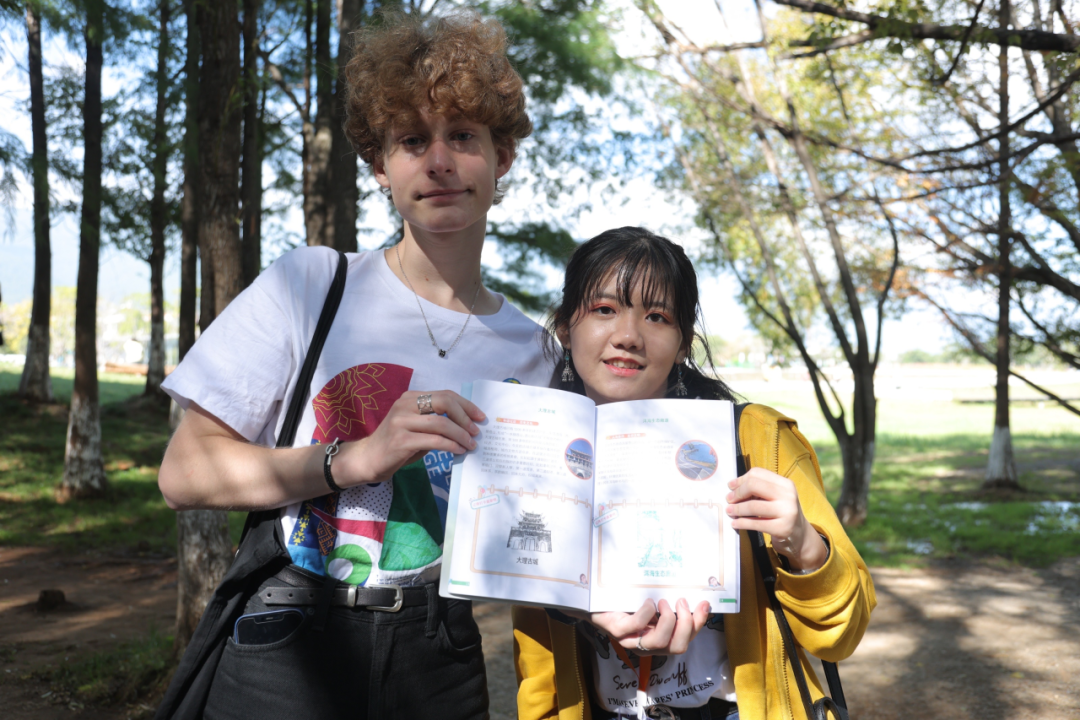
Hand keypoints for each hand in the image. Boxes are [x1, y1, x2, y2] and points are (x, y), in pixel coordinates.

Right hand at [335, 390, 483, 486]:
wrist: (367, 459)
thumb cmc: (395, 444)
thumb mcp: (416, 427)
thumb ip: (435, 422)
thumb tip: (467, 425)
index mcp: (410, 398)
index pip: (444, 394)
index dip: (465, 405)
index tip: (480, 416)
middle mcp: (405, 405)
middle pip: (444, 402)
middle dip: (465, 416)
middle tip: (476, 430)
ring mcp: (401, 422)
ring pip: (441, 423)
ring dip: (461, 434)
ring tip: (470, 444)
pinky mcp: (401, 440)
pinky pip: (434, 441)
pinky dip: (450, 445)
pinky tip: (458, 451)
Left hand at [584, 598, 709, 654]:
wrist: (594, 601)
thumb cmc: (625, 602)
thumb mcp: (653, 604)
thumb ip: (670, 606)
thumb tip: (694, 597)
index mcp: (658, 639)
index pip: (685, 641)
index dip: (698, 625)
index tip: (704, 604)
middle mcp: (646, 645)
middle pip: (677, 648)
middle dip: (686, 625)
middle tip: (680, 602)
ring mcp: (631, 640)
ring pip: (658, 643)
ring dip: (668, 621)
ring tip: (664, 602)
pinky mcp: (617, 631)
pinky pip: (637, 627)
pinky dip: (646, 613)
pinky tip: (648, 602)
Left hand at [726, 467, 827, 571]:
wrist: (800, 536)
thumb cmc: (782, 513)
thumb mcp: (776, 497)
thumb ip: (759, 489)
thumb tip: (733, 487)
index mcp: (785, 484)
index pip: (758, 473)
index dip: (741, 479)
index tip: (731, 486)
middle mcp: (788, 495)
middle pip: (754, 485)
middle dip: (737, 492)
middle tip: (729, 499)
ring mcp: (787, 512)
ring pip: (753, 506)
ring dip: (737, 509)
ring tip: (730, 511)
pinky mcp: (782, 528)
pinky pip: (756, 524)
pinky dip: (741, 523)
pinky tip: (735, 523)